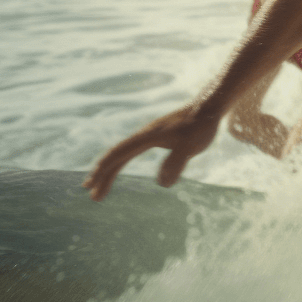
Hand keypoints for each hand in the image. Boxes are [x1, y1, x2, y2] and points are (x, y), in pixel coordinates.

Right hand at [82, 105, 219, 200]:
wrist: (210, 106)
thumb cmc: (201, 126)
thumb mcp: (191, 146)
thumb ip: (177, 163)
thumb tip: (162, 184)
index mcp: (147, 136)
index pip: (119, 154)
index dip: (105, 171)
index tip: (91, 186)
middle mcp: (144, 134)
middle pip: (116, 155)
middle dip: (102, 175)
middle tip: (92, 195)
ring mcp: (149, 135)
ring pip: (122, 153)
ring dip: (109, 170)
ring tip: (99, 188)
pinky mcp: (157, 136)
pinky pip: (131, 151)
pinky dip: (120, 162)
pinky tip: (119, 168)